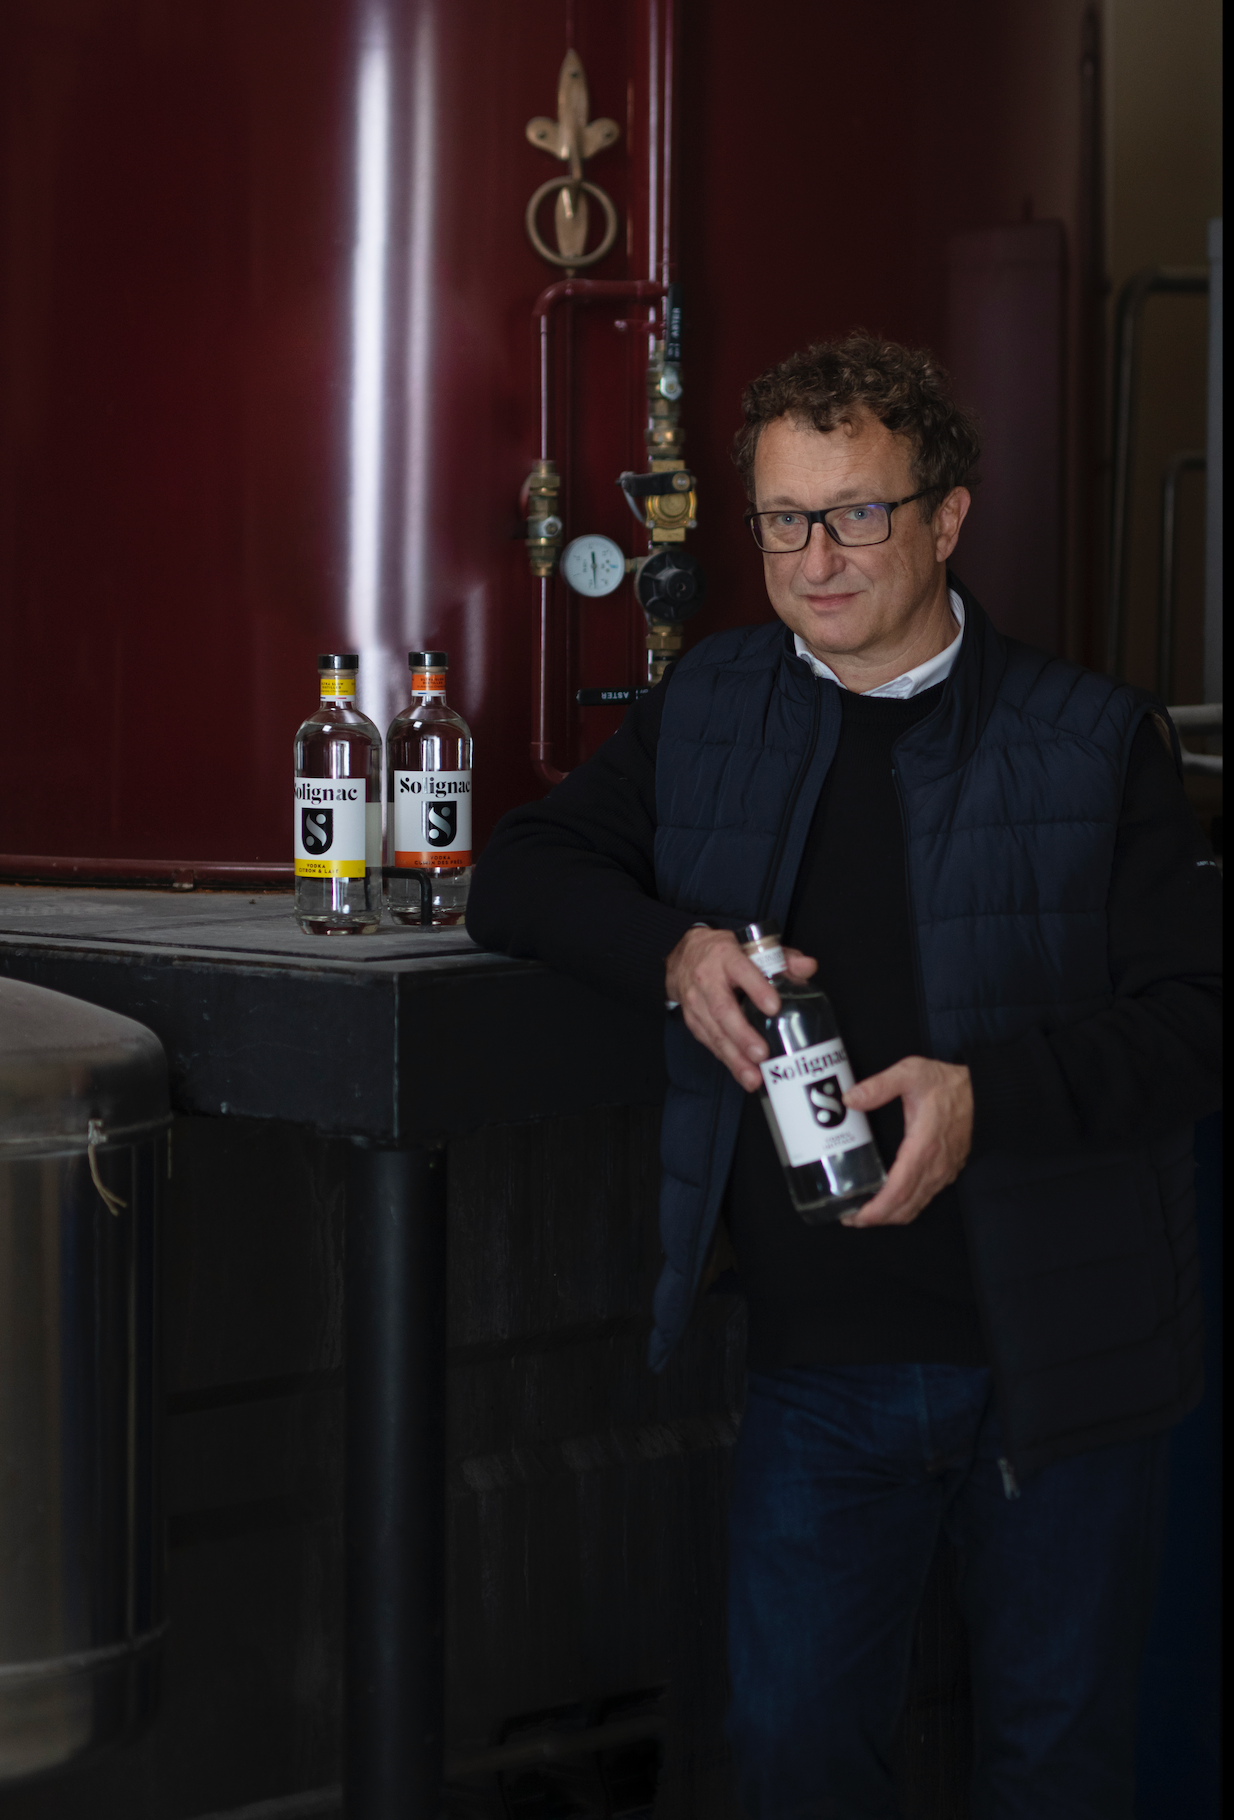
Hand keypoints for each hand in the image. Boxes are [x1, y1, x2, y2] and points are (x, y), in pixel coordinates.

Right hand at [666, 926, 817, 1089]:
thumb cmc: (725, 954)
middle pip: (724, 1010)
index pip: (742, 971)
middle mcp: (707, 980)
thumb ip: (783, 958)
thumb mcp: (752, 948)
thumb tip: (809, 967)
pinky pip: (710, 1043)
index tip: (774, 1007)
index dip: (757, 989)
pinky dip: (728, 1060)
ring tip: (753, 1077)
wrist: (684, 956)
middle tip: (761, 1054)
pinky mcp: (693, 1021)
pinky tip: (743, 1074)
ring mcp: (697, 1002)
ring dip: (735, 1057)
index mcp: (726, 957)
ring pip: (715, 1032)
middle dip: (742, 1035)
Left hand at [839, 1057, 972, 1227]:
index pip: (898, 1190)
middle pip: (903, 1207)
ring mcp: (942, 1173)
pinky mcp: (946, 1173)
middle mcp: (934, 1167)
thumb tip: (850, 1099)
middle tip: (849, 1217)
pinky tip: (887, 1202)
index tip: (853, 1216)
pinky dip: (903, 1208)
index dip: (875, 1209)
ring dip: (889, 1216)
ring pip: (914, 1207)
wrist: (985, 1094)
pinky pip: (923, 1199)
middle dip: (875, 1218)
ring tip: (863, 1213)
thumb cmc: (949, 1085)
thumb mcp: (911, 1074)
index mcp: (923, 1147)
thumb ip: (880, 1086)